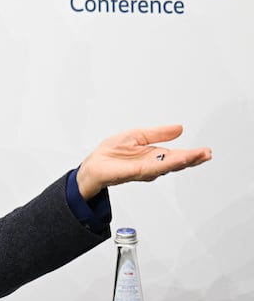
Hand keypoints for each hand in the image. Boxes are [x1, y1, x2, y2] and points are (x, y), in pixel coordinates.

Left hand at [76, 124, 211, 199]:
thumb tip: (179, 128)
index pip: (177, 156)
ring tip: (195, 156)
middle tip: (206, 154)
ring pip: (165, 167)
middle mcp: (152, 165)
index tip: (206, 151)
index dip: (192, 154)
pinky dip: (162, 165)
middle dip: (192, 159)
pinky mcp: (132, 172)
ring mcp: (143, 170)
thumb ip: (158, 133)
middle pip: (175, 163)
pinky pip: (150, 169)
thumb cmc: (112, 152)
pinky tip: (172, 162)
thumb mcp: (137, 135)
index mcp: (154, 156)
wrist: (93, 164)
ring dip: (181, 162)